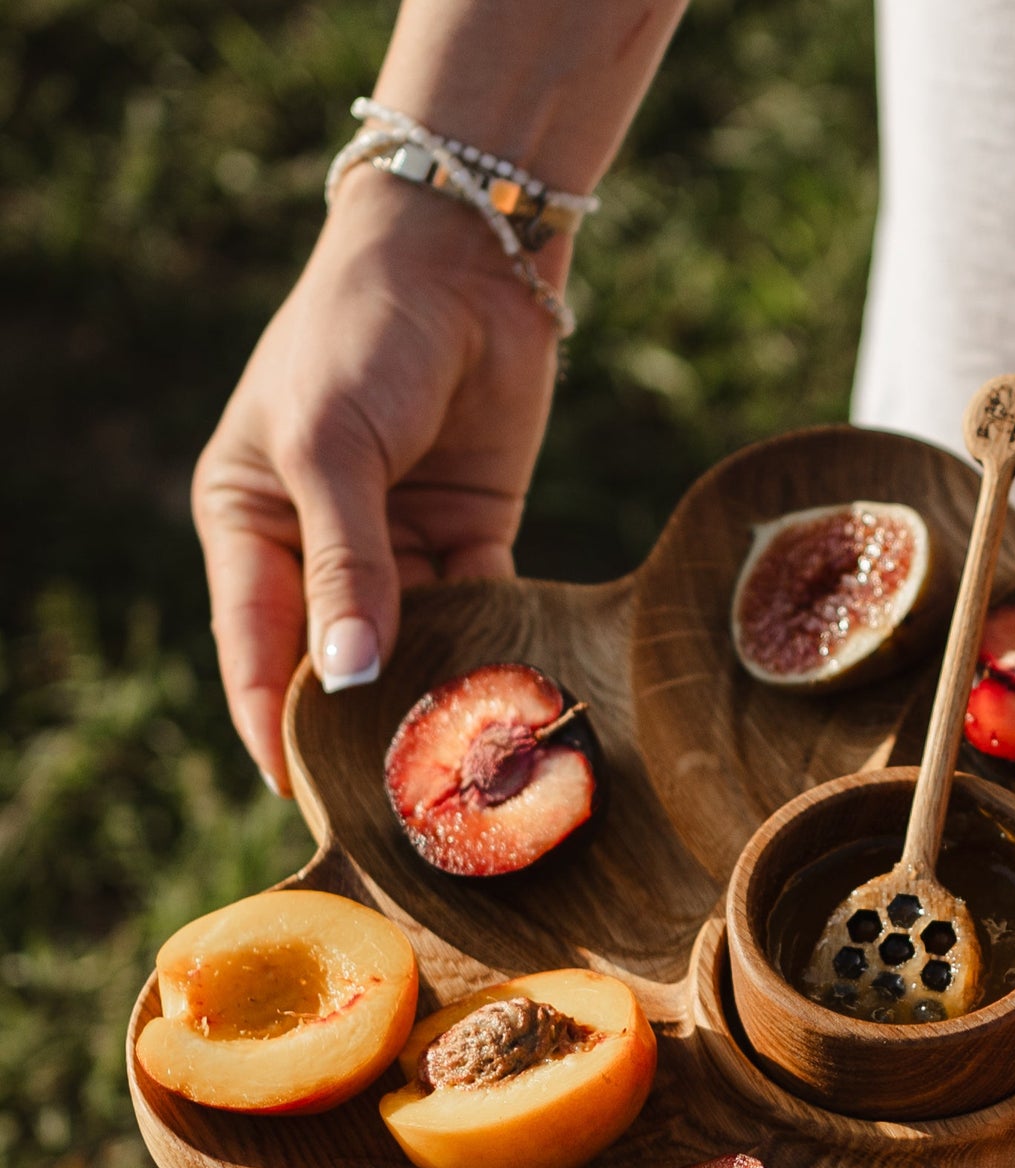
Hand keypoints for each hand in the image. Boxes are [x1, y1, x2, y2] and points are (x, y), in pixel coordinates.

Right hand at [191, 167, 563, 789]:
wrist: (465, 263)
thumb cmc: (363, 336)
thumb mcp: (335, 448)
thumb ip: (346, 566)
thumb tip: (346, 677)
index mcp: (250, 522)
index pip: (254, 647)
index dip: (274, 724)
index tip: (303, 800)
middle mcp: (321, 548)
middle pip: (338, 660)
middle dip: (362, 727)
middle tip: (395, 808)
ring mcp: (400, 548)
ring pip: (414, 648)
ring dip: (437, 699)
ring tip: (463, 772)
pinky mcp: (474, 539)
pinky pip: (479, 616)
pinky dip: (494, 656)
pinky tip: (515, 706)